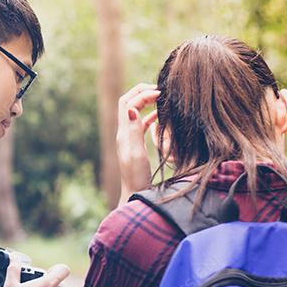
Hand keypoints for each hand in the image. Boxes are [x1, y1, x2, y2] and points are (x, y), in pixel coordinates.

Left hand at [116, 83, 159, 206]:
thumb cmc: (137, 178)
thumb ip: (134, 132)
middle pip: (128, 103)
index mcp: (123, 133)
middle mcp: (124, 134)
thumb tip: (130, 109)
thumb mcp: (136, 154)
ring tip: (162, 99)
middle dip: (142, 93)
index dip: (141, 94)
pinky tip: (161, 117)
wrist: (135, 194)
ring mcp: (130, 139)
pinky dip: (150, 116)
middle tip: (160, 91)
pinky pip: (142, 124)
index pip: (127, 103)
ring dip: (146, 102)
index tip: (160, 93)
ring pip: (135, 112)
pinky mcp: (136, 145)